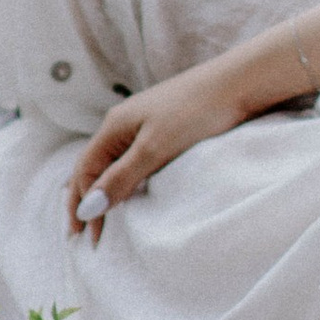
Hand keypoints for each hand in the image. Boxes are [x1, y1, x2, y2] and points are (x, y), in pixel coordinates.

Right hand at [66, 61, 238, 236]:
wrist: (238, 83)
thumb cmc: (196, 112)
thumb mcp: (154, 149)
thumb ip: (120, 178)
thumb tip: (87, 208)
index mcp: (114, 126)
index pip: (84, 170)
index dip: (80, 204)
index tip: (84, 236)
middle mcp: (123, 123)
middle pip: (93, 166)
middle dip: (85, 200)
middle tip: (82, 235)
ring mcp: (143, 124)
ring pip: (112, 163)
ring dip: (104, 191)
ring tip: (99, 218)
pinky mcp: (164, 127)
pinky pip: (132, 159)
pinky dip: (123, 179)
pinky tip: (129, 189)